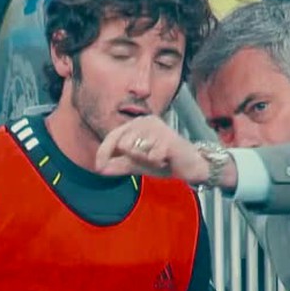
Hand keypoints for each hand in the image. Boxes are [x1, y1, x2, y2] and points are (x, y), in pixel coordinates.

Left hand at [95, 115, 209, 182]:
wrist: (191, 166)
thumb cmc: (164, 161)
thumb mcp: (136, 164)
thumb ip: (118, 165)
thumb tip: (98, 169)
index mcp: (137, 123)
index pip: (112, 136)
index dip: (103, 153)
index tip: (98, 168)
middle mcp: (146, 121)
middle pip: (122, 144)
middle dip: (132, 158)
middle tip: (149, 159)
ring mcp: (158, 128)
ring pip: (136, 150)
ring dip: (146, 161)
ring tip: (159, 158)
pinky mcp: (168, 139)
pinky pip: (150, 157)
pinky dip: (157, 163)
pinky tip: (167, 159)